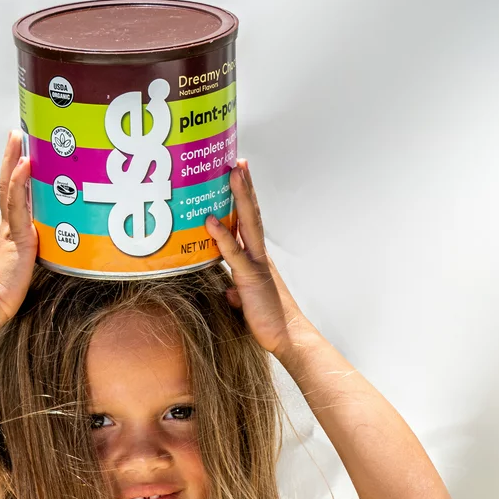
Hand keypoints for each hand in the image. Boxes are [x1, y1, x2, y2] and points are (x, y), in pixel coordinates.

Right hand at [0, 130, 36, 329]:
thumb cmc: (6, 294)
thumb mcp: (28, 269)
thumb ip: (39, 255)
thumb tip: (56, 250)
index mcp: (10, 232)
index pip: (13, 196)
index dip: (17, 175)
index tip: (22, 155)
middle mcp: (8, 226)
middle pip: (7, 183)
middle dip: (12, 157)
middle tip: (17, 133)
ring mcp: (10, 229)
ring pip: (10, 187)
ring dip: (15, 159)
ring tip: (20, 137)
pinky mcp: (17, 237)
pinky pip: (17, 204)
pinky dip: (19, 183)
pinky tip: (25, 165)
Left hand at [205, 160, 313, 356]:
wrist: (287, 338)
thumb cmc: (268, 322)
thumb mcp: (246, 303)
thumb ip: (236, 292)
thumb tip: (227, 291)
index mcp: (257, 259)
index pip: (249, 223)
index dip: (244, 199)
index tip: (238, 176)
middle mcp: (259, 256)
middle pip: (251, 214)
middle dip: (244, 186)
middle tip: (238, 160)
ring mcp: (256, 264)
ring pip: (247, 223)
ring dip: (239, 197)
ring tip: (233, 173)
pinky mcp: (250, 278)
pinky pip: (234, 253)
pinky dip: (222, 236)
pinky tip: (211, 220)